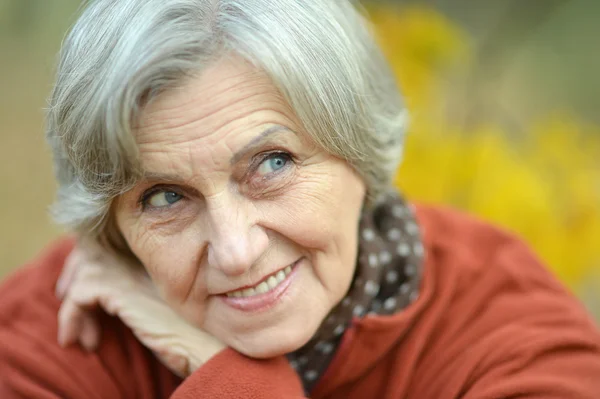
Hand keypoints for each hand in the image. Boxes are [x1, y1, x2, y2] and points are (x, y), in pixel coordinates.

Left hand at [56, 241, 225, 377]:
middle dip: (75, 275)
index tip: (80, 293)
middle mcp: (144, 254)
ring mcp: (133, 269)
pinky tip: (86, 341)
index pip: (111, 242)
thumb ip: (141, 287)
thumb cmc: (193, 330)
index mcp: (155, 253)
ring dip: (74, 306)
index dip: (90, 262)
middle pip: (93, 249)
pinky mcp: (123, 288)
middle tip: (69, 304)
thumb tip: (112, 294)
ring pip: (85, 270)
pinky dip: (73, 317)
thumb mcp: (164, 302)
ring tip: (81, 335)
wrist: (209, 345)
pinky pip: (81, 293)